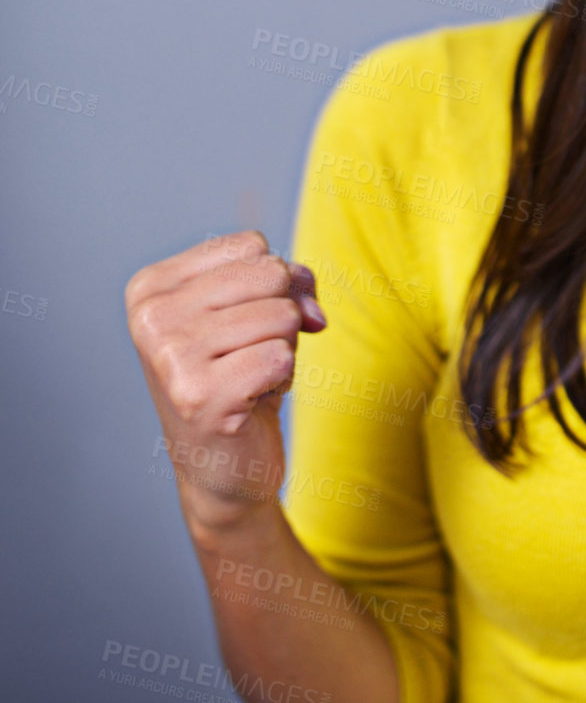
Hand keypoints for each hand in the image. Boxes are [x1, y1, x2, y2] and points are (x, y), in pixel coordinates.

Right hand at [126, 229, 326, 533]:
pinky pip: (282, 357)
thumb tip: (312, 314)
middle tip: (252, 353)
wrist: (224, 463)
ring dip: (283, 349)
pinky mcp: (200, 397)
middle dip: (283, 314)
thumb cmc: (241, 373)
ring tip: (249, 377)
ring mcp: (170, 358)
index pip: (252, 245)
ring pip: (282, 315)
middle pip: (270, 274)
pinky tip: (251, 401)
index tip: (250, 320)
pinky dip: (282, 379)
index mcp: (152, 287)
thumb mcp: (258, 309)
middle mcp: (151, 318)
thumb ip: (290, 282)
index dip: (276, 282)